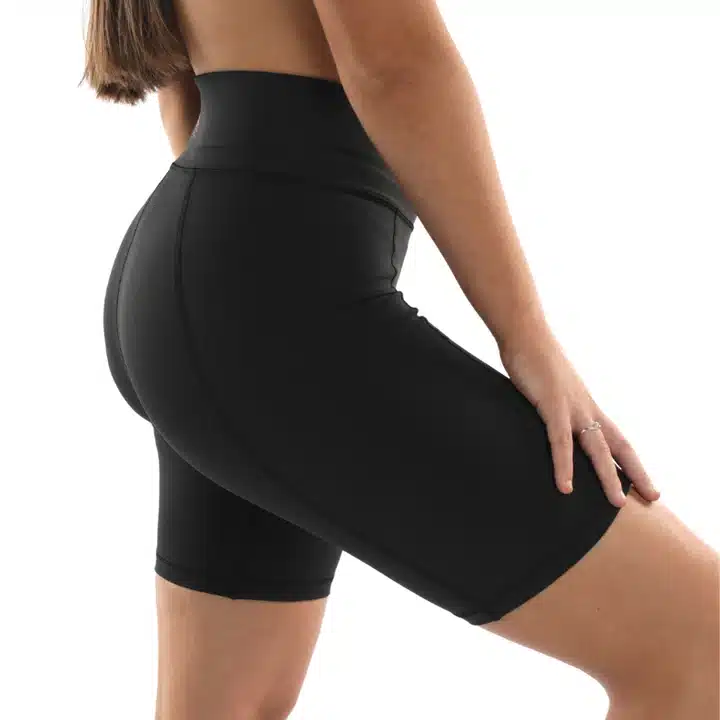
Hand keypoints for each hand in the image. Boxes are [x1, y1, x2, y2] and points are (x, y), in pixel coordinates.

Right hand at [498, 330, 660, 506]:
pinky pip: (561, 442)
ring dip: (607, 476)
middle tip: (652, 497)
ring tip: (616, 503)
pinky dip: (564, 466)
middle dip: (636, 472)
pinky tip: (566, 487)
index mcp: (586, 405)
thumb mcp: (549, 387)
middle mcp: (586, 407)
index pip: (617, 437)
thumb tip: (547, 421)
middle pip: (618, 444)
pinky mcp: (552, 405)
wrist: (525, 333)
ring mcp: (571, 406)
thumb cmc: (533, 358)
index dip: (631, 461)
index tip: (643, 482)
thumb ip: (553, 407)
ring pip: (596, 447)